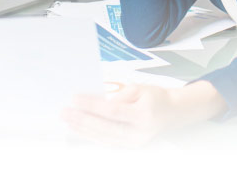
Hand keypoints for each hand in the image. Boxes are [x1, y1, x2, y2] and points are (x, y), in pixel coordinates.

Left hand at [62, 84, 178, 147]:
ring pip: (104, 138)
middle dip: (82, 120)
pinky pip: (107, 143)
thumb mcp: (139, 88)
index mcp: (143, 115)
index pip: (112, 110)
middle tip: (65, 112)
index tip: (74, 99)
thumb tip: (99, 102)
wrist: (172, 113)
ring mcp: (135, 143)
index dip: (91, 105)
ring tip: (67, 120)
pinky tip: (79, 130)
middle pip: (105, 128)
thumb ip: (120, 95)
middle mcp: (139, 133)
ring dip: (83, 130)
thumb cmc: (154, 97)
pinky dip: (91, 136)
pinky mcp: (130, 147)